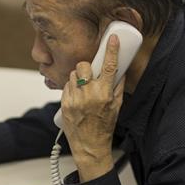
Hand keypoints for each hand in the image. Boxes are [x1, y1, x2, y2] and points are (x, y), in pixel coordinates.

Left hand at [61, 34, 124, 181]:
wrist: (90, 146)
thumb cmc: (104, 127)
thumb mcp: (116, 107)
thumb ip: (117, 87)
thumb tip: (120, 70)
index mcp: (105, 94)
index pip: (110, 67)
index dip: (112, 50)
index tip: (113, 39)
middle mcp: (90, 95)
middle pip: (84, 65)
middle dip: (87, 67)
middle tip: (90, 74)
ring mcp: (76, 99)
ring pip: (73, 74)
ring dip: (78, 78)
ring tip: (83, 89)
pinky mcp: (65, 103)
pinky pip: (66, 85)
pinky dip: (71, 88)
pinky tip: (77, 97)